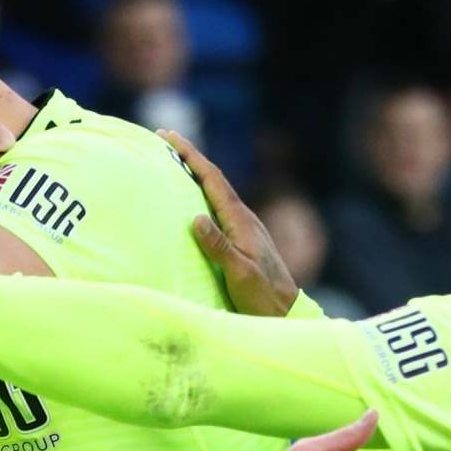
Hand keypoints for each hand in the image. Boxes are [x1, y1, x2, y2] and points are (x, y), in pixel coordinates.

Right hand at [163, 130, 298, 317]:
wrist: (285, 312)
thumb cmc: (263, 296)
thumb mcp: (240, 273)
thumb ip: (219, 246)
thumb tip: (195, 218)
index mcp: (241, 220)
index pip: (213, 180)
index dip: (191, 156)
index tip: (170, 137)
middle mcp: (243, 218)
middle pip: (213, 179)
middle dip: (190, 157)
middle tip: (166, 138)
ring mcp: (244, 227)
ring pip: (216, 192)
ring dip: (195, 174)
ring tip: (174, 161)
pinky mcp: (242, 238)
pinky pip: (218, 208)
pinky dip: (202, 195)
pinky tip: (193, 199)